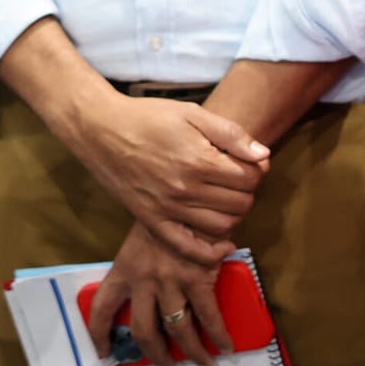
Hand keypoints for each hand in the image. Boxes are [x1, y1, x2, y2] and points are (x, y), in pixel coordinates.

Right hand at [71, 96, 268, 262]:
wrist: (101, 130)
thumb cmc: (147, 117)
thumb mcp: (191, 113)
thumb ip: (230, 133)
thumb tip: (263, 156)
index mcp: (198, 159)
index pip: (249, 178)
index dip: (256, 170)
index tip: (248, 163)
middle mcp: (186, 188)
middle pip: (240, 203)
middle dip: (247, 191)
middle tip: (236, 179)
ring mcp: (168, 208)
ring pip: (221, 227)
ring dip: (233, 216)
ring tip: (225, 199)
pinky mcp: (152, 221)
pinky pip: (188, 248)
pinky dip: (210, 253)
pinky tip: (221, 243)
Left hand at [87, 223, 232, 365]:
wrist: (188, 198)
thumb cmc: (165, 216)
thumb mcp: (141, 241)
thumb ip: (141, 267)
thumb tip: (149, 295)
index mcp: (124, 269)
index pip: (102, 306)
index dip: (99, 333)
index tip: (104, 351)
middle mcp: (143, 280)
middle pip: (143, 330)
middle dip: (156, 355)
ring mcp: (170, 281)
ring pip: (177, 329)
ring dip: (191, 351)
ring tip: (202, 364)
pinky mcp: (196, 278)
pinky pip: (208, 315)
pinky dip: (218, 334)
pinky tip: (225, 346)